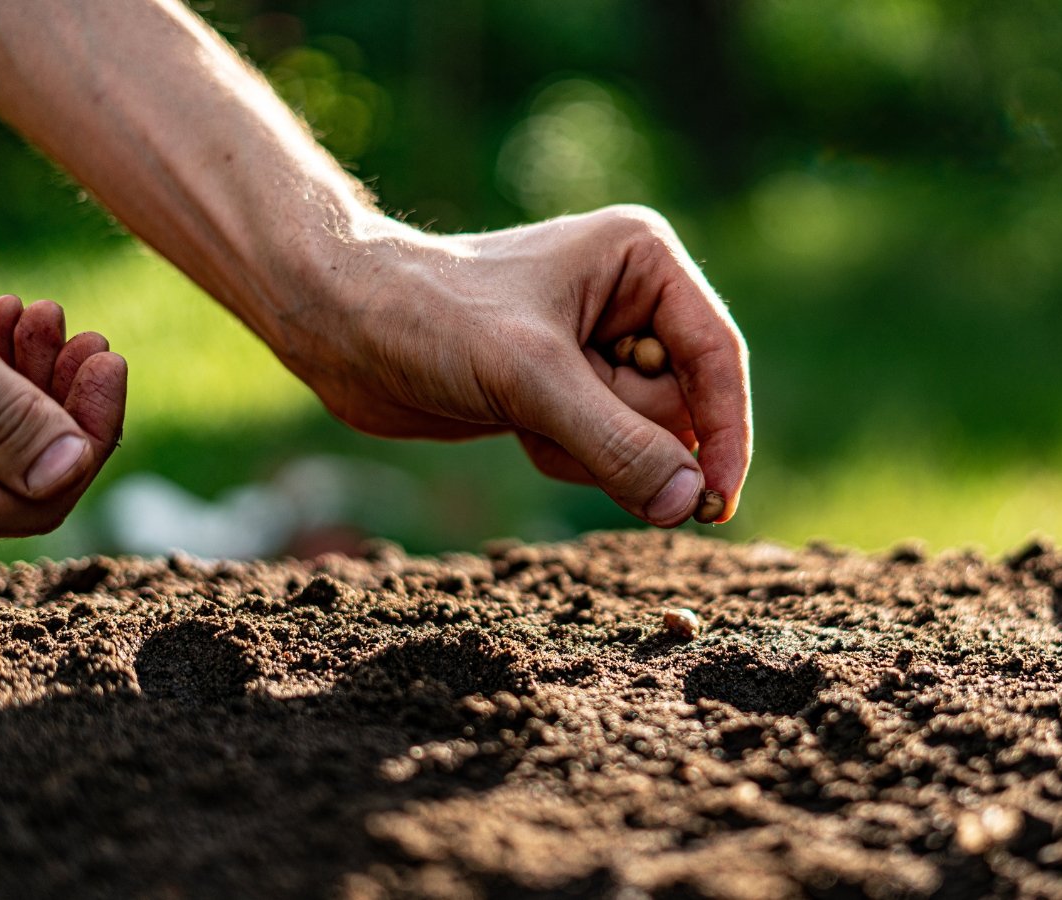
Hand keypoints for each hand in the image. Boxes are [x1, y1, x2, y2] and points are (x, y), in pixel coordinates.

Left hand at [283, 205, 751, 527]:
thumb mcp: (532, 378)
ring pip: (644, 440)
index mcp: (642, 262)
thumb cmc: (430, 316)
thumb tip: (689, 504)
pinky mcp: (567, 393)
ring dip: (586, 449)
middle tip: (552, 413)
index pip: (717, 358)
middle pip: (682, 409)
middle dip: (623, 434)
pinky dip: (563, 456)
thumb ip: (618, 443)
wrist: (337, 325)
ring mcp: (599, 351)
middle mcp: (632, 302)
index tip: (715, 504)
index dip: (724, 434)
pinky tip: (512, 423)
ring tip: (523, 411)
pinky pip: (603, 454)